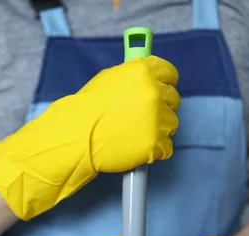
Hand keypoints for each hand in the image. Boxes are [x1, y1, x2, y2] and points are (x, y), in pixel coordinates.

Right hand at [0, 56, 180, 220]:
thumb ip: (132, 78)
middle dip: (160, 107)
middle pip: (173, 99)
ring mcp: (157, 119)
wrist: (76, 135)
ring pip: (171, 124)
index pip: (170, 73)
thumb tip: (145, 78)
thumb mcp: (109, 80)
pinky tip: (140, 149)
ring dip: (158, 129)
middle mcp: (154, 93)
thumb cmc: (86, 108)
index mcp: (143, 72)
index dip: (165, 83)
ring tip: (137, 134)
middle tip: (143, 116)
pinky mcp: (155, 144)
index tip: (160, 90)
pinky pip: (166, 147)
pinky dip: (156, 150)